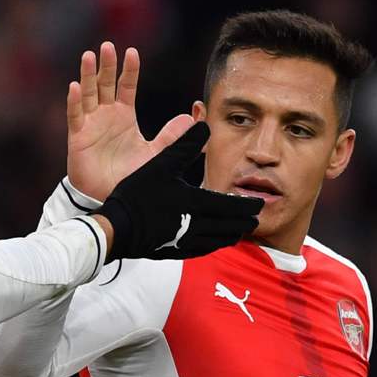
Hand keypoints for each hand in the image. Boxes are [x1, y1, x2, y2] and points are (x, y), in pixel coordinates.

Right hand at [67, 42, 194, 200]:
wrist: (110, 197)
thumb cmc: (129, 175)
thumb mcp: (155, 154)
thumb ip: (171, 137)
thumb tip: (190, 118)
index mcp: (124, 115)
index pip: (126, 86)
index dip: (129, 70)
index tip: (132, 52)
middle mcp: (106, 114)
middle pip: (105, 84)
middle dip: (106, 65)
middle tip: (107, 46)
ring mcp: (90, 124)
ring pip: (88, 94)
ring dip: (87, 75)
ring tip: (88, 56)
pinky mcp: (78, 137)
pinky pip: (76, 116)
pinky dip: (75, 102)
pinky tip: (75, 87)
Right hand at [95, 123, 263, 260]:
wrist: (117, 229)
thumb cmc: (137, 196)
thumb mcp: (161, 164)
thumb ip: (184, 145)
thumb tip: (204, 125)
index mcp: (195, 203)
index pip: (231, 206)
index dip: (247, 206)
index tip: (258, 204)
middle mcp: (196, 224)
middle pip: (230, 226)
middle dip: (245, 222)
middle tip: (256, 219)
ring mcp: (186, 241)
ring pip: (218, 240)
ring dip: (232, 234)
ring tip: (240, 231)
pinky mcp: (175, 251)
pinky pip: (203, 249)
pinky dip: (214, 245)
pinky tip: (214, 242)